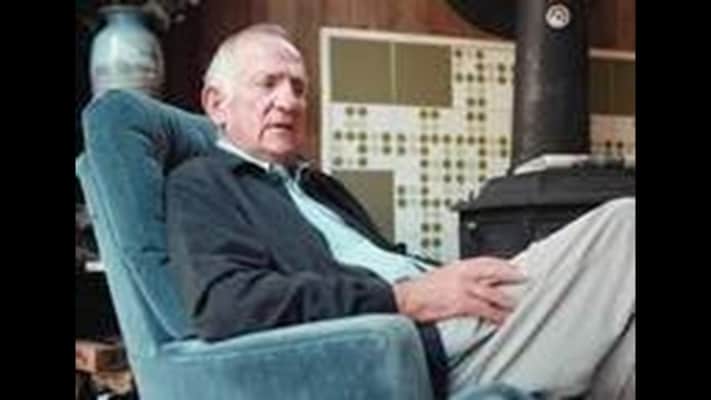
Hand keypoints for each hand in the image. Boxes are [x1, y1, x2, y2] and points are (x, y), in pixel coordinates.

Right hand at [393, 257, 526, 324]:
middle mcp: (464, 273)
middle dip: (512, 276)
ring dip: (507, 301)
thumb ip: (461, 274)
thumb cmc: (422, 288)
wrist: (407, 297)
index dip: (505, 264)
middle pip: (495, 272)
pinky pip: (484, 310)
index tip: (516, 267)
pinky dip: (496, 316)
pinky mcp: (461, 303)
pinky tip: (502, 320)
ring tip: (517, 306)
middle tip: (525, 281)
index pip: (488, 260)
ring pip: (493, 293)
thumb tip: (475, 279)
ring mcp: (464, 288)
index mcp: (460, 265)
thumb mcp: (443, 273)